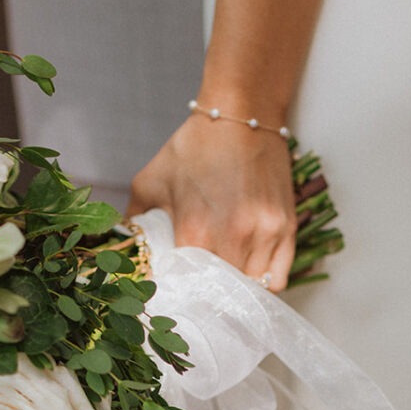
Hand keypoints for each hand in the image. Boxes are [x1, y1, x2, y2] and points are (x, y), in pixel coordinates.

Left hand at [127, 115, 296, 291]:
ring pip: (252, 291)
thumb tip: (123, 253)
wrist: (242, 113)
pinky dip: (263, 284)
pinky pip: (277, 279)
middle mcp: (232, 237)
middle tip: (200, 292)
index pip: (187, 286)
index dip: (180, 293)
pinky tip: (249, 273)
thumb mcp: (151, 182)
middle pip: (221, 294)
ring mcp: (264, 235)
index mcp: (194, 230)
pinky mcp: (287, 229)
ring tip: (226, 284)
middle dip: (209, 296)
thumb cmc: (195, 147)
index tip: (176, 294)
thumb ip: (135, 222)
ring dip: (237, 292)